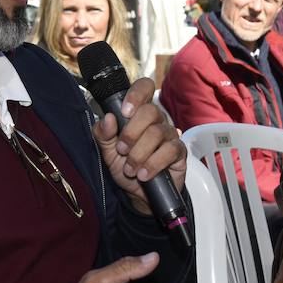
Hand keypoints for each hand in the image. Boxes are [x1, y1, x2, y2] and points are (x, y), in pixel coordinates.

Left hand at [91, 77, 185, 216]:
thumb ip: (103, 134)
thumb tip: (108, 118)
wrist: (139, 194)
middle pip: (150, 111)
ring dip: (139, 154)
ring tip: (130, 169)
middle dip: (131, 133)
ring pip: (157, 133)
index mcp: (138, 113)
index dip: (136, 95)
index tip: (124, 111)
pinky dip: (153, 164)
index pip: (144, 88)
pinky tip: (144, 174)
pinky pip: (170, 150)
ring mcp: (169, 135)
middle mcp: (157, 120)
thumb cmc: (125, 166)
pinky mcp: (179, 152)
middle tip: (122, 150)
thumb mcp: (107, 152)